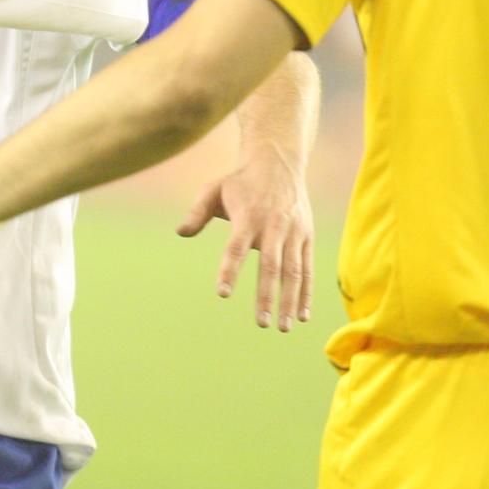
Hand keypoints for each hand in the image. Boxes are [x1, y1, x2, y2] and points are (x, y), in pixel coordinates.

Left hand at [177, 159, 313, 330]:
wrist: (278, 161)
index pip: (236, 248)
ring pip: (294, 271)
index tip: (222, 293)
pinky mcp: (307, 237)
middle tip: (262, 324)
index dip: (229, 270)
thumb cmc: (241, 181)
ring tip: (283, 327)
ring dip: (289, 301)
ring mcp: (293, 232)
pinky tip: (302, 316)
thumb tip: (180, 233)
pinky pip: (308, 269)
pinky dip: (306, 293)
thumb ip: (197, 212)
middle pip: (271, 266)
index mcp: (247, 217)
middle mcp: (273, 226)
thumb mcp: (214, 189)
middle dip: (267, 296)